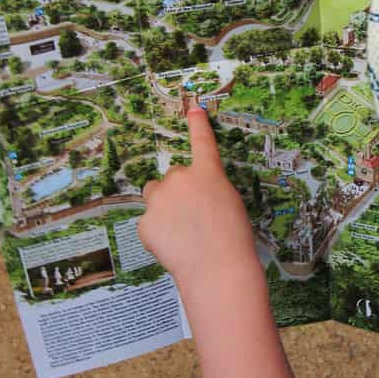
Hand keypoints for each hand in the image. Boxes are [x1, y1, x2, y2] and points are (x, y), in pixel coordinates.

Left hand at [138, 104, 259, 295]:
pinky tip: (174, 247)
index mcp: (207, 173)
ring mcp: (159, 199)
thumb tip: (192, 196)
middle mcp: (180, 178)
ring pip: (155, 196)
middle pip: (171, 178)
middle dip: (176, 193)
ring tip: (182, 233)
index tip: (193, 109)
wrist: (217, 268)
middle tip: (192, 218)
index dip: (197, 124)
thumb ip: (209, 190)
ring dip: (163, 207)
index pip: (202, 142)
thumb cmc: (233, 239)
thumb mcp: (230, 204)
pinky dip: (158, 234)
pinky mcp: (145, 222)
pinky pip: (149, 224)